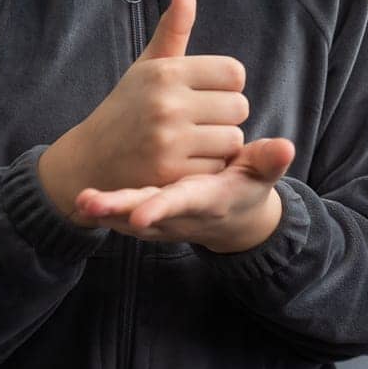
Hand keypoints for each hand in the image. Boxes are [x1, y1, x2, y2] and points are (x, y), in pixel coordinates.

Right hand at [38, 0, 251, 226]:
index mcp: (166, 72)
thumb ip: (173, 30)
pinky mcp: (171, 174)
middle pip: (240, 107)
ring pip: (233, 139)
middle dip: (226, 116)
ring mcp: (169, 140)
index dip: (227, 86)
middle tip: (200, 122)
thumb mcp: (148, 66)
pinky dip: (208, 168)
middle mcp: (168, 103)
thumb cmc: (128, 106)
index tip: (207, 94)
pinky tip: (186, 162)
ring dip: (220, 145)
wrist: (89, 160)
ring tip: (194, 142)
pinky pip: (217, 168)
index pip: (234, 72)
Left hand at [73, 137, 295, 252]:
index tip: (140, 216)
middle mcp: (180, 213)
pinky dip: (104, 208)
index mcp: (208, 199)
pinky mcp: (146, 210)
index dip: (163, 207)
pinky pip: (121, 211)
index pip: (184, 201)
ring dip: (106, 210)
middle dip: (121, 210)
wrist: (230, 220)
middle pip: (147, 212)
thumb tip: (286, 147)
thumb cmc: (246, 189)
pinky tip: (82, 196)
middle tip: (90, 204)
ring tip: (82, 201)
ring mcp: (160, 216)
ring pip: (128, 215)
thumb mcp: (260, 176)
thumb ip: (269, 160)